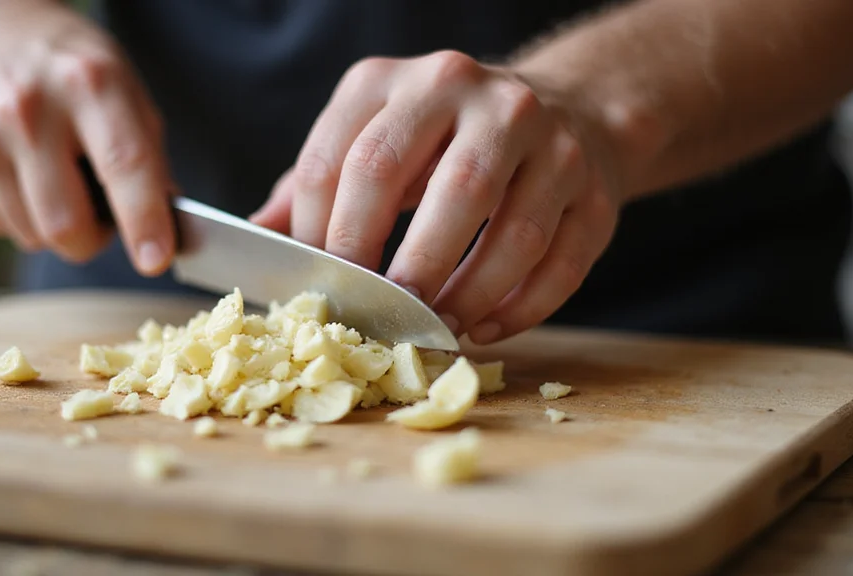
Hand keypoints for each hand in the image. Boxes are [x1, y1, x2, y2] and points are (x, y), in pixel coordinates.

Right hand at [0, 0, 174, 274]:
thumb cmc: (74, 74)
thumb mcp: (127, 93)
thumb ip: (152, 160)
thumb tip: (167, 229)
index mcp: (89, 84)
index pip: (123, 164)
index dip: (143, 219)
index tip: (155, 260)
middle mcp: (29, 108)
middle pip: (66, 223)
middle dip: (94, 241)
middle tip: (104, 219)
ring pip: (34, 235)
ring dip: (59, 228)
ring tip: (61, 182)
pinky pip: (3, 228)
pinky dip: (25, 217)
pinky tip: (25, 174)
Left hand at [251, 50, 621, 343]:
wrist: (568, 111)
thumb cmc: (447, 140)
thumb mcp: (375, 137)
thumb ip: (317, 184)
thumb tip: (258, 241)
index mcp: (402, 83)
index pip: (347, 161)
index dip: (325, 236)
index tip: (320, 288)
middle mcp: (479, 97)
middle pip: (438, 190)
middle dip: (402, 270)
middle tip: (380, 317)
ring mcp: (549, 140)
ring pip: (510, 231)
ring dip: (467, 296)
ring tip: (436, 329)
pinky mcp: (594, 188)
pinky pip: (560, 261)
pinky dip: (521, 308)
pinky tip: (486, 327)